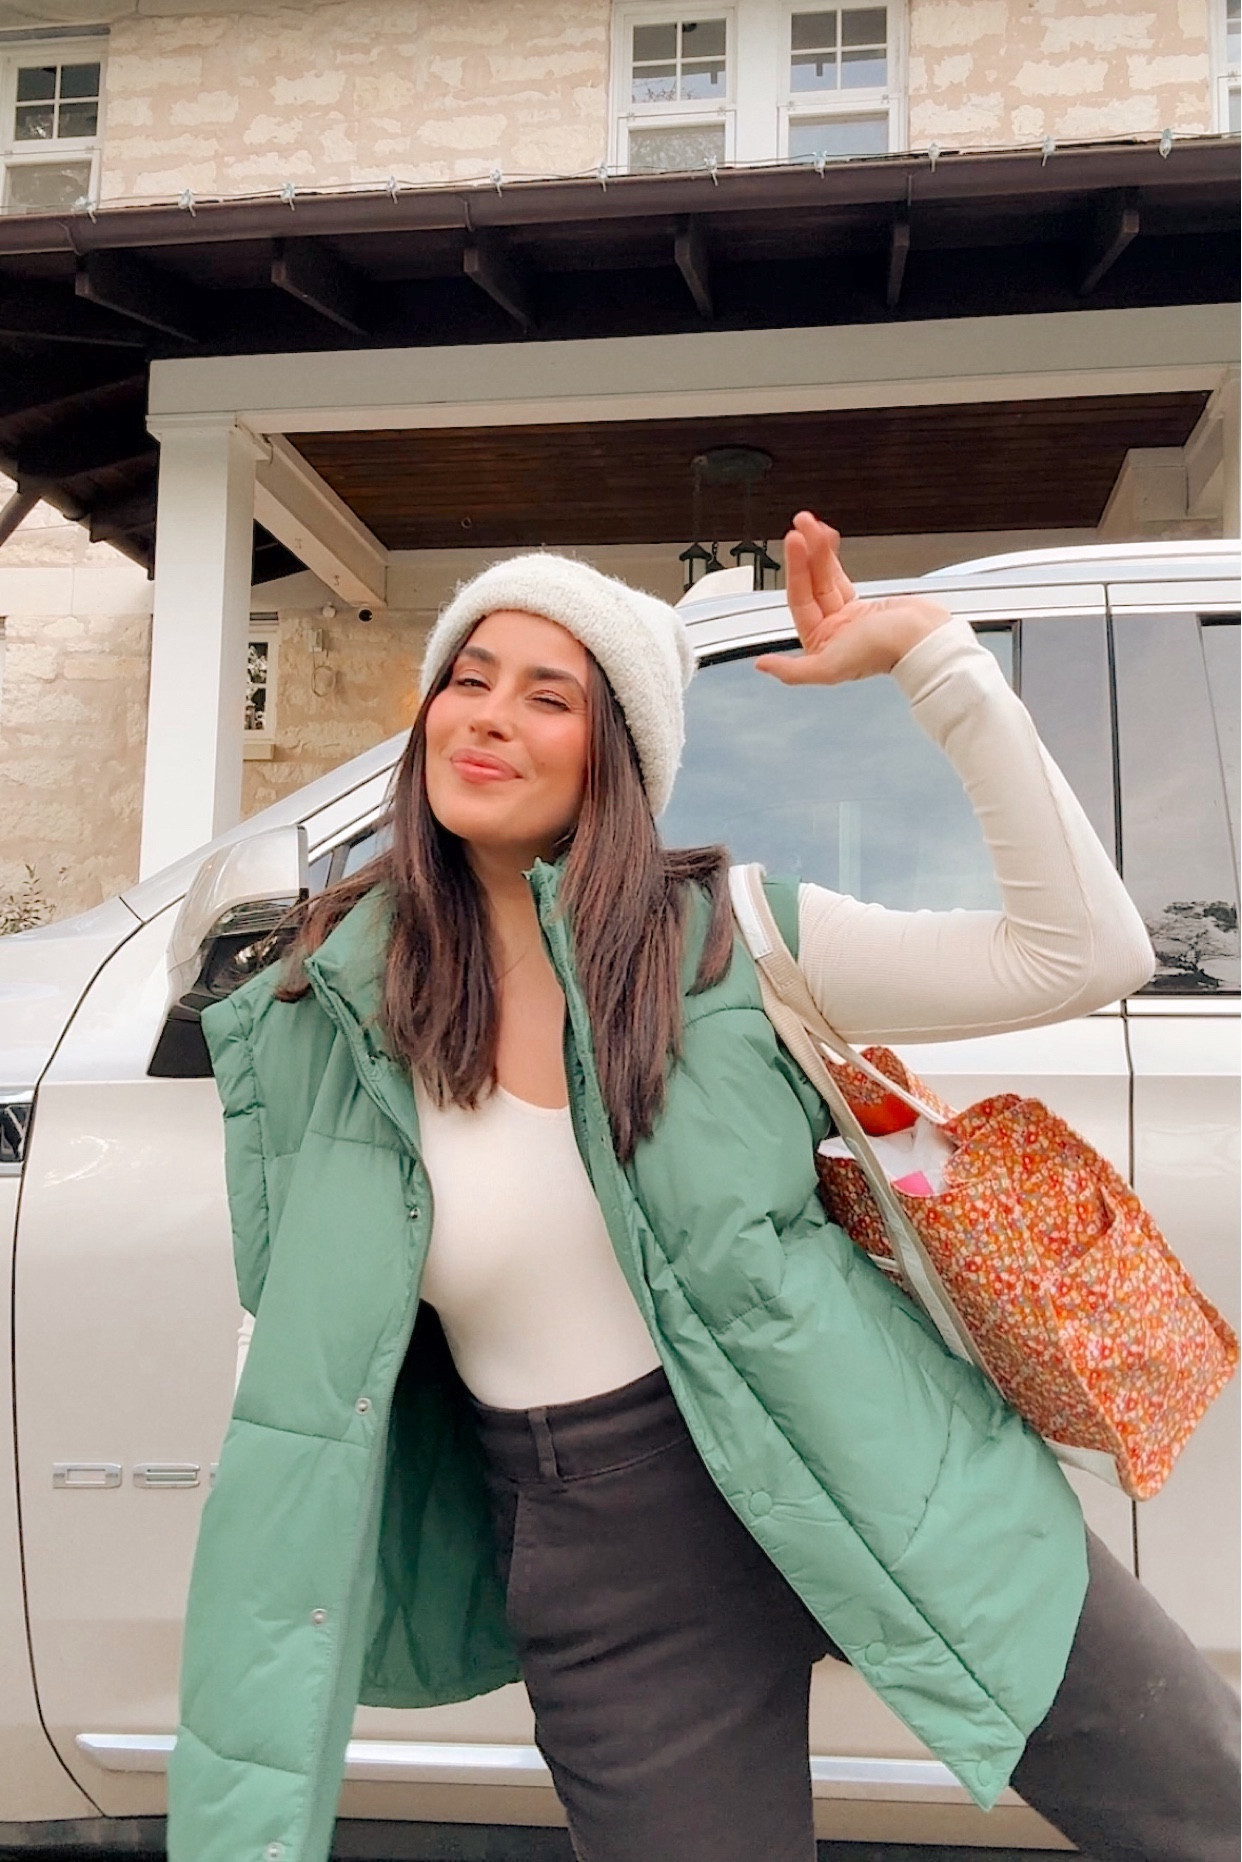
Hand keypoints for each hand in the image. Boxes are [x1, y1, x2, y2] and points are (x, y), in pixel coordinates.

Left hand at [755, 512, 951, 686]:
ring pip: (825, 576)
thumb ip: (793, 671)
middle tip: (802, 524)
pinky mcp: (864, 604)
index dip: (795, 569)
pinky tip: (827, 540)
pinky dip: (832, 558)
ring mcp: (847, 616)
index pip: (799, 599)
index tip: (794, 541)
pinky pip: (841, 576)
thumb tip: (762, 666)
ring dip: (817, 549)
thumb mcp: (830, 667)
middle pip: (811, 583)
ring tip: (812, 523)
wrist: (925, 639)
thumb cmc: (884, 654)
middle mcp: (830, 630)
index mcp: (820, 643)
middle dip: (805, 552)